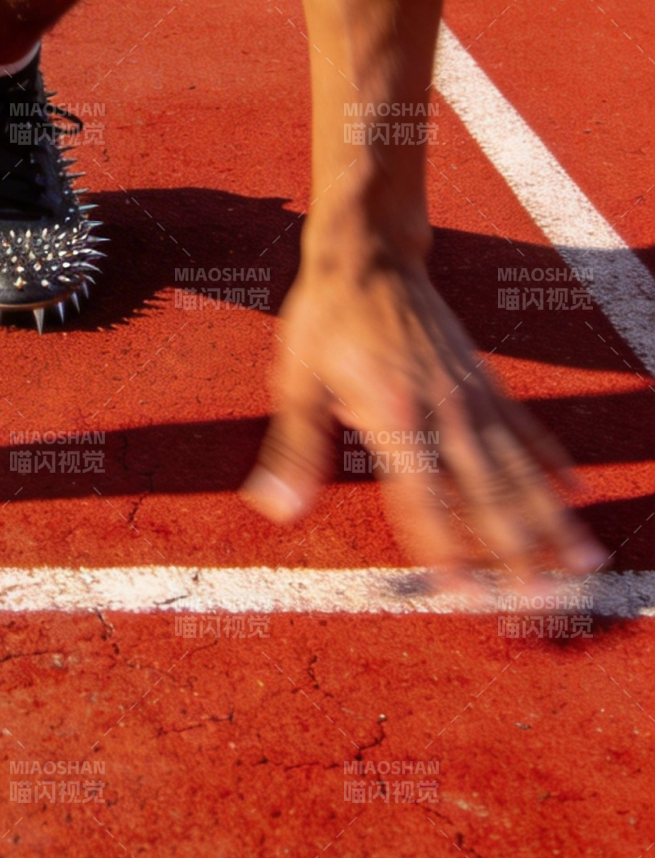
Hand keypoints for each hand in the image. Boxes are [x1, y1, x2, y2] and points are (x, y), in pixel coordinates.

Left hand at [242, 257, 607, 595]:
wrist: (368, 253)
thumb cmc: (324, 317)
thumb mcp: (295, 382)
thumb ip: (294, 450)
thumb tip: (275, 509)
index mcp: (395, 418)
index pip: (424, 502)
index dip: (445, 552)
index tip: (467, 597)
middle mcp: (444, 413)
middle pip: (488, 496)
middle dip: (519, 555)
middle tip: (546, 604)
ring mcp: (471, 396)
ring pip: (519, 469)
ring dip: (551, 520)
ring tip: (583, 564)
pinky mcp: (484, 379)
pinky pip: (526, 429)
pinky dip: (550, 464)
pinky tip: (576, 494)